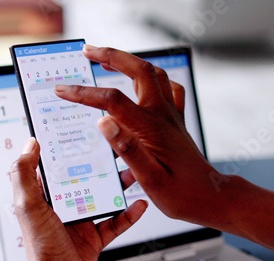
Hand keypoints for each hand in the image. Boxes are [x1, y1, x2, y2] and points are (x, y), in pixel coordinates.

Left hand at [10, 138, 147, 260]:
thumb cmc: (41, 249)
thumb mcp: (28, 207)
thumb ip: (24, 175)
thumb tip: (29, 145)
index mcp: (45, 197)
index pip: (57, 167)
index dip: (69, 150)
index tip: (82, 133)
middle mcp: (63, 206)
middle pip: (85, 178)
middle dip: (101, 165)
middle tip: (114, 150)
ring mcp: (80, 221)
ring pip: (103, 196)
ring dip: (118, 185)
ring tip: (131, 172)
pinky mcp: (94, 237)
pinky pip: (115, 222)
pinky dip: (129, 214)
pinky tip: (138, 204)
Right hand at [54, 45, 231, 226]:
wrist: (210, 197)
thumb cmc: (181, 193)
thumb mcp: (150, 178)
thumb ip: (127, 149)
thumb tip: (103, 122)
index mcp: (151, 128)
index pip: (112, 101)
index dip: (84, 93)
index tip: (63, 90)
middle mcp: (162, 115)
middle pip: (139, 70)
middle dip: (111, 56)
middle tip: (88, 51)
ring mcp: (171, 115)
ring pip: (153, 74)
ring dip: (130, 62)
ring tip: (107, 60)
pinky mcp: (175, 120)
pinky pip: (167, 88)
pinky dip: (152, 78)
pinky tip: (142, 83)